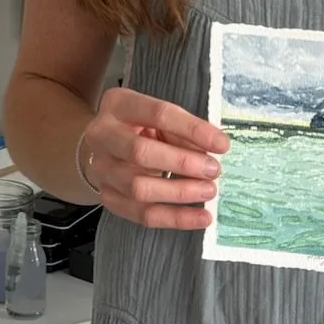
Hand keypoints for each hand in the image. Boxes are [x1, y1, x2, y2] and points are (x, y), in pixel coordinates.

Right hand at [79, 87, 228, 229]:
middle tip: (213, 170)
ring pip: (138, 188)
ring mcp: (101, 170)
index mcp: (118, 105)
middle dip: (182, 163)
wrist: (104, 145)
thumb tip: (215, 148)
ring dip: (180, 192)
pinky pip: (143, 214)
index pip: (158, 114)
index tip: (222, 144)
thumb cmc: (139, 126)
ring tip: (209, 191)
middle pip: (140, 152)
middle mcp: (102, 136)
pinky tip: (201, 218)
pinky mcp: (108, 198)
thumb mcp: (158, 117)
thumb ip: (183, 131)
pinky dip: (176, 218)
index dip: (192, 130)